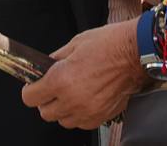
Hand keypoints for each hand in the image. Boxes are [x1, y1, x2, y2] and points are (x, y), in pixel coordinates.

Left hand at [21, 20, 144, 128]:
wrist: (136, 52)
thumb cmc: (110, 43)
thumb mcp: (76, 42)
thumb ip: (56, 58)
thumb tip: (45, 66)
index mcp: (61, 79)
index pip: (30, 98)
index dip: (31, 89)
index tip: (35, 85)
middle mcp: (71, 99)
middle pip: (45, 113)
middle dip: (46, 100)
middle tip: (54, 88)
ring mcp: (87, 111)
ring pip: (63, 121)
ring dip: (63, 109)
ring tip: (72, 94)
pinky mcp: (101, 116)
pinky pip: (81, 123)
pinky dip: (80, 114)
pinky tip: (86, 99)